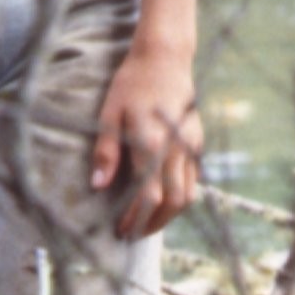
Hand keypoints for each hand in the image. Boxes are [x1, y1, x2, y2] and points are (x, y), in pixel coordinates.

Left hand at [92, 44, 201, 240]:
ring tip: (149, 223)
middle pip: (174, 201)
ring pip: (188, 193)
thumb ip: (106, 151)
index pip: (148, 195)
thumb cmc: (130, 84)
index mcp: (151, 143)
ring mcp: (190, 146)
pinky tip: (163, 200)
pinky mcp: (196, 141)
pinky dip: (180, 195)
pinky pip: (193, 178)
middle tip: (135, 234)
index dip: (135, 217)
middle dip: (155, 223)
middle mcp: (176, 148)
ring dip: (170, 214)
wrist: (164, 60)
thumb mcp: (108, 114)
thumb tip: (98, 185)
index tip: (121, 230)